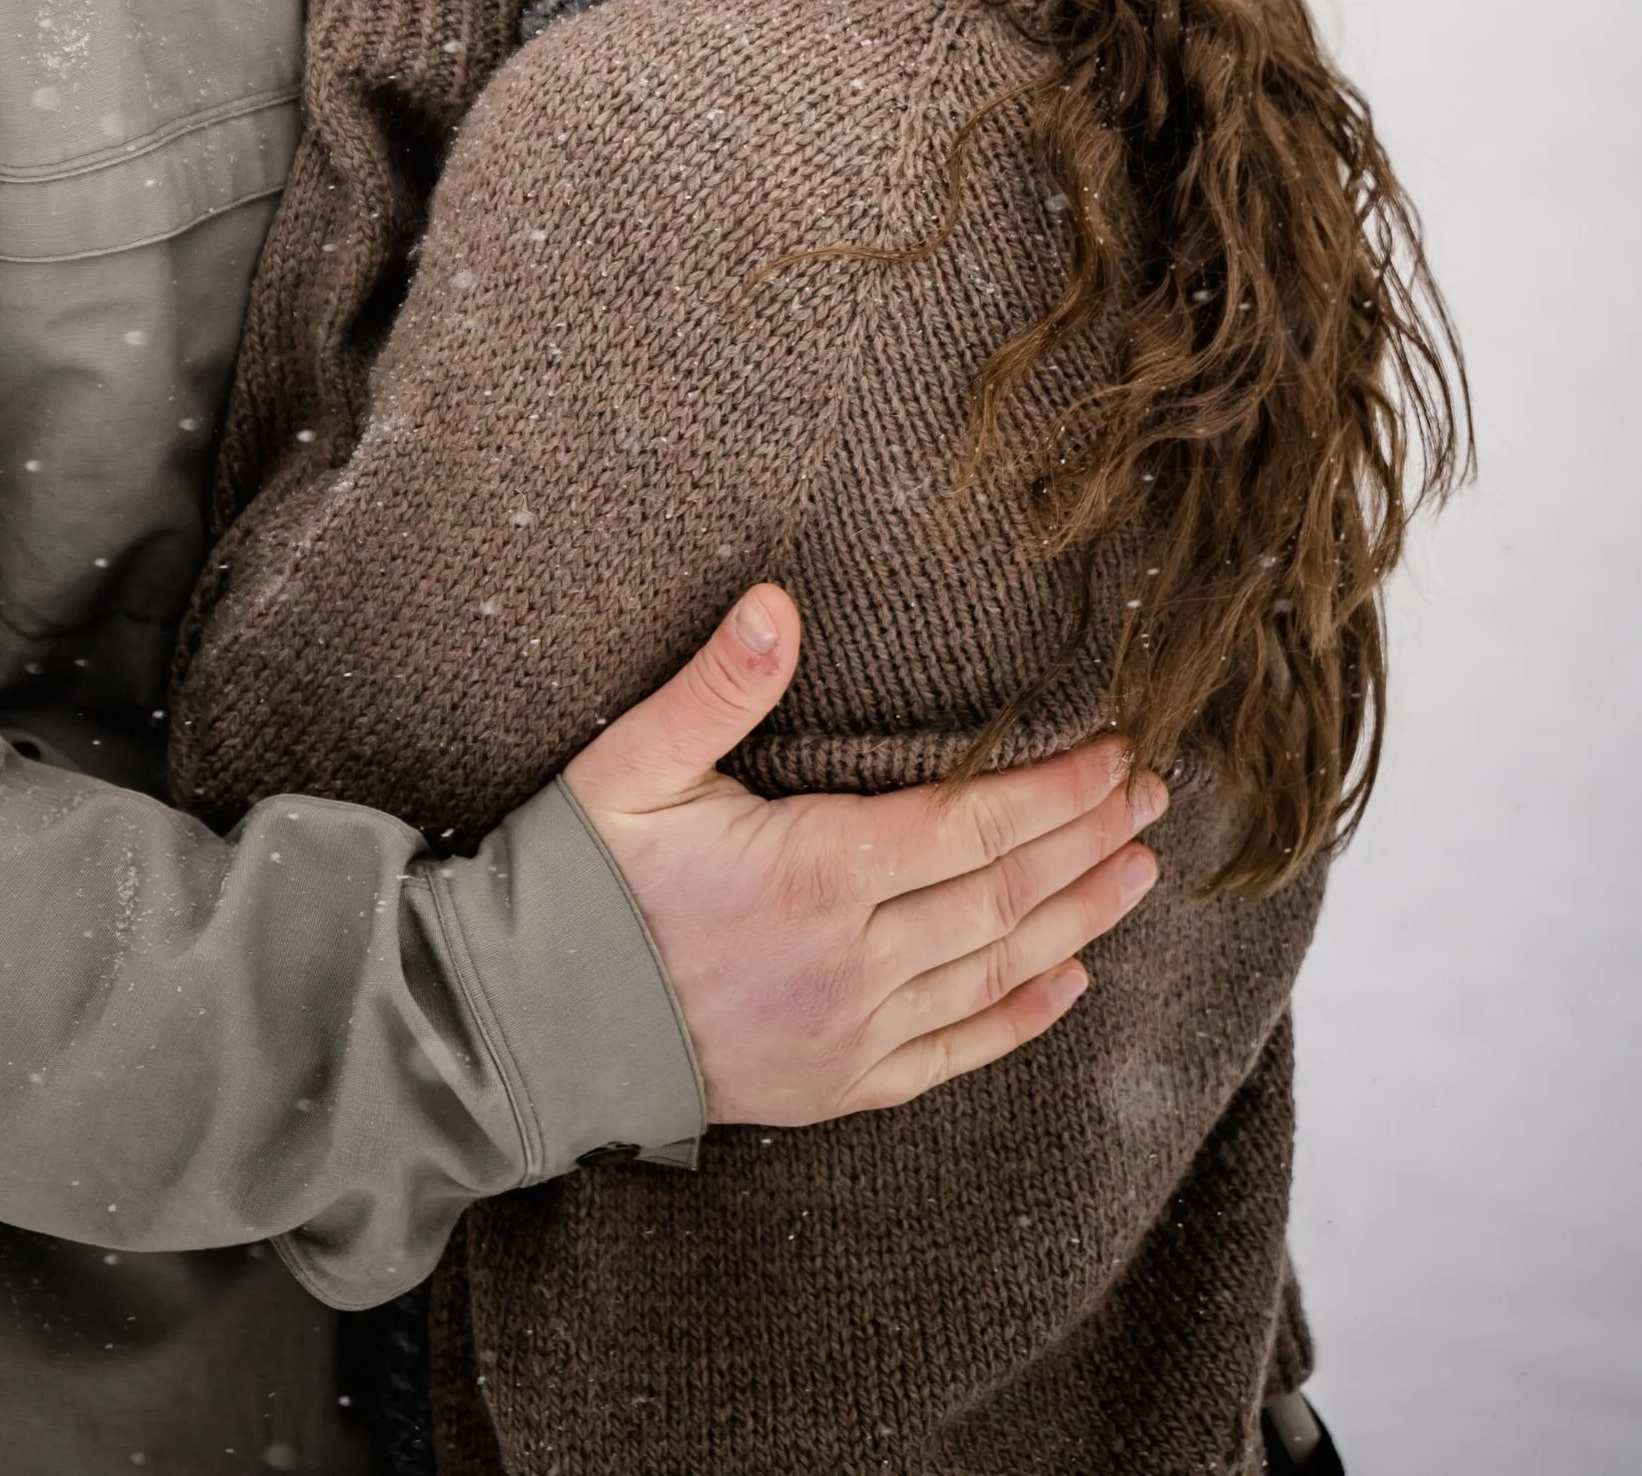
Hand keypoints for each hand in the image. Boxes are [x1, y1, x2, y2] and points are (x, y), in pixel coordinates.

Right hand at [564, 584, 1166, 1122]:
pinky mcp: (838, 1084)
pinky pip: (954, 1054)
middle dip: (1090, 841)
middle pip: (1006, 894)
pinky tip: (1071, 982)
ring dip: (1079, 918)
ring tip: (1139, 874)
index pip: (974, 822)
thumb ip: (717, 686)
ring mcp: (851, 1031)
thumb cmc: (582, 881)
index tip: (1117, 753)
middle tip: (1155, 798)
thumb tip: (778, 602)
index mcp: (816, 870)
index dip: (1057, 789)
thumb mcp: (635, 764)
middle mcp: (853, 959)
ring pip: (997, 971)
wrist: (531, 1026)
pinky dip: (1021, 1018)